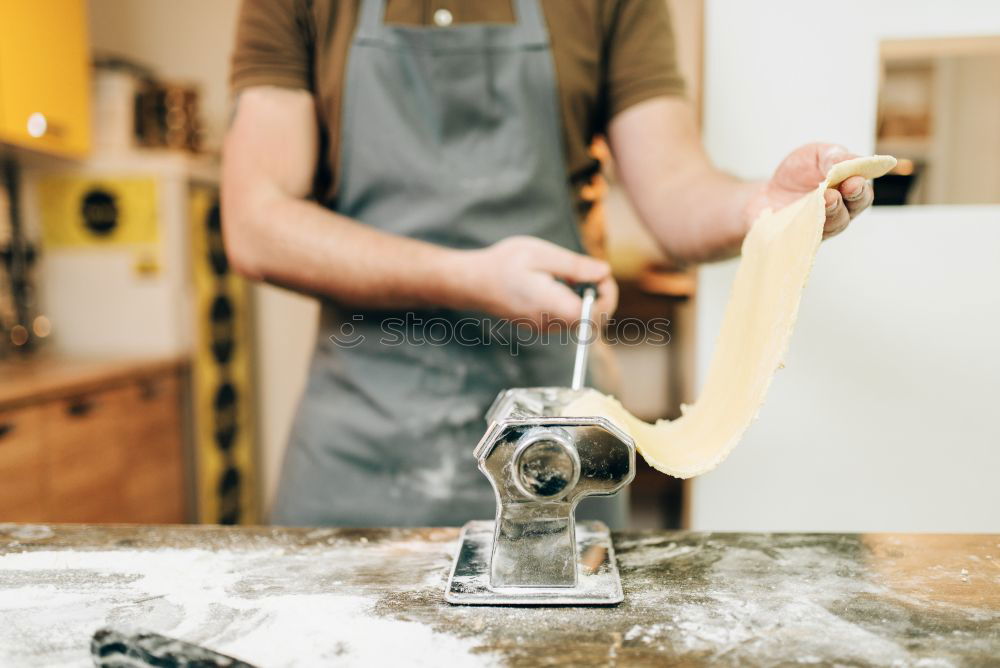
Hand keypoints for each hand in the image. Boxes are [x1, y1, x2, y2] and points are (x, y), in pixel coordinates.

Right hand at [460, 236, 617, 327]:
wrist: (471, 282)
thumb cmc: (503, 264)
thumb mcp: (541, 254)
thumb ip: (575, 266)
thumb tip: (604, 272)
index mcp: (553, 306)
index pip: (595, 316)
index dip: (608, 297)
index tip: (601, 275)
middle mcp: (550, 323)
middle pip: (591, 323)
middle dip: (600, 298)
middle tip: (591, 272)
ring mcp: (543, 328)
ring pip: (579, 322)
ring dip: (585, 300)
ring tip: (570, 275)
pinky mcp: (538, 326)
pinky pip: (565, 320)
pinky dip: (572, 303)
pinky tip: (559, 284)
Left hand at [745, 143, 875, 238]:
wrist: (766, 194)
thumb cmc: (796, 173)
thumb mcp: (815, 154)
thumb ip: (833, 156)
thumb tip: (851, 160)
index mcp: (848, 187)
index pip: (864, 189)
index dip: (863, 184)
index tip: (856, 179)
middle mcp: (841, 208)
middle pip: (856, 207)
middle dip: (855, 196)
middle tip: (849, 186)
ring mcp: (825, 225)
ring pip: (837, 222)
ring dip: (834, 209)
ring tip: (827, 197)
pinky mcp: (807, 236)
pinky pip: (814, 235)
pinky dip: (814, 224)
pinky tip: (810, 215)